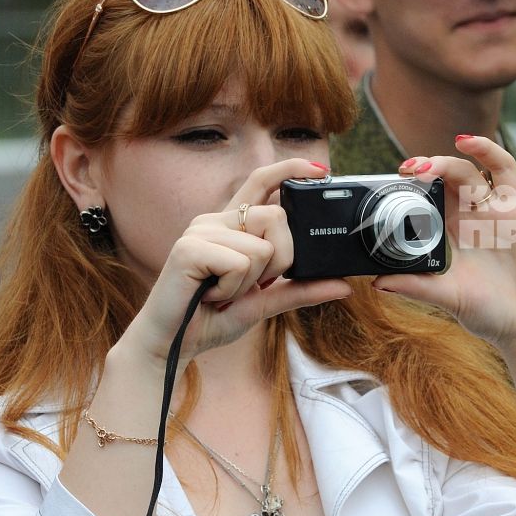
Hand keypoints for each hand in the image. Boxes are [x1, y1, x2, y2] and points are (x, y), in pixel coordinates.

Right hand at [120, 158, 351, 367]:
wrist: (172, 345)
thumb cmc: (212, 319)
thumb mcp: (266, 303)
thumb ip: (301, 289)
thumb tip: (344, 285)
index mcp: (233, 226)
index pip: (261, 182)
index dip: (289, 170)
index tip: (320, 169)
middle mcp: (216, 220)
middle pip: (276, 217)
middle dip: (280, 260)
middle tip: (251, 285)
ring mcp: (200, 231)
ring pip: (261, 247)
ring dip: (251, 283)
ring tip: (223, 293)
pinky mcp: (189, 248)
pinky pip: (239, 264)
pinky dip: (232, 290)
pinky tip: (210, 296)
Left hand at [376, 131, 515, 354]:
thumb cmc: (489, 314)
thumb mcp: (449, 298)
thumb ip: (417, 287)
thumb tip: (376, 282)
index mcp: (462, 227)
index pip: (441, 188)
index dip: (425, 174)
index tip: (406, 171)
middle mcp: (488, 214)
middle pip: (467, 173)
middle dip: (445, 164)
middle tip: (422, 167)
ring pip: (504, 168)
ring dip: (486, 149)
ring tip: (465, 141)